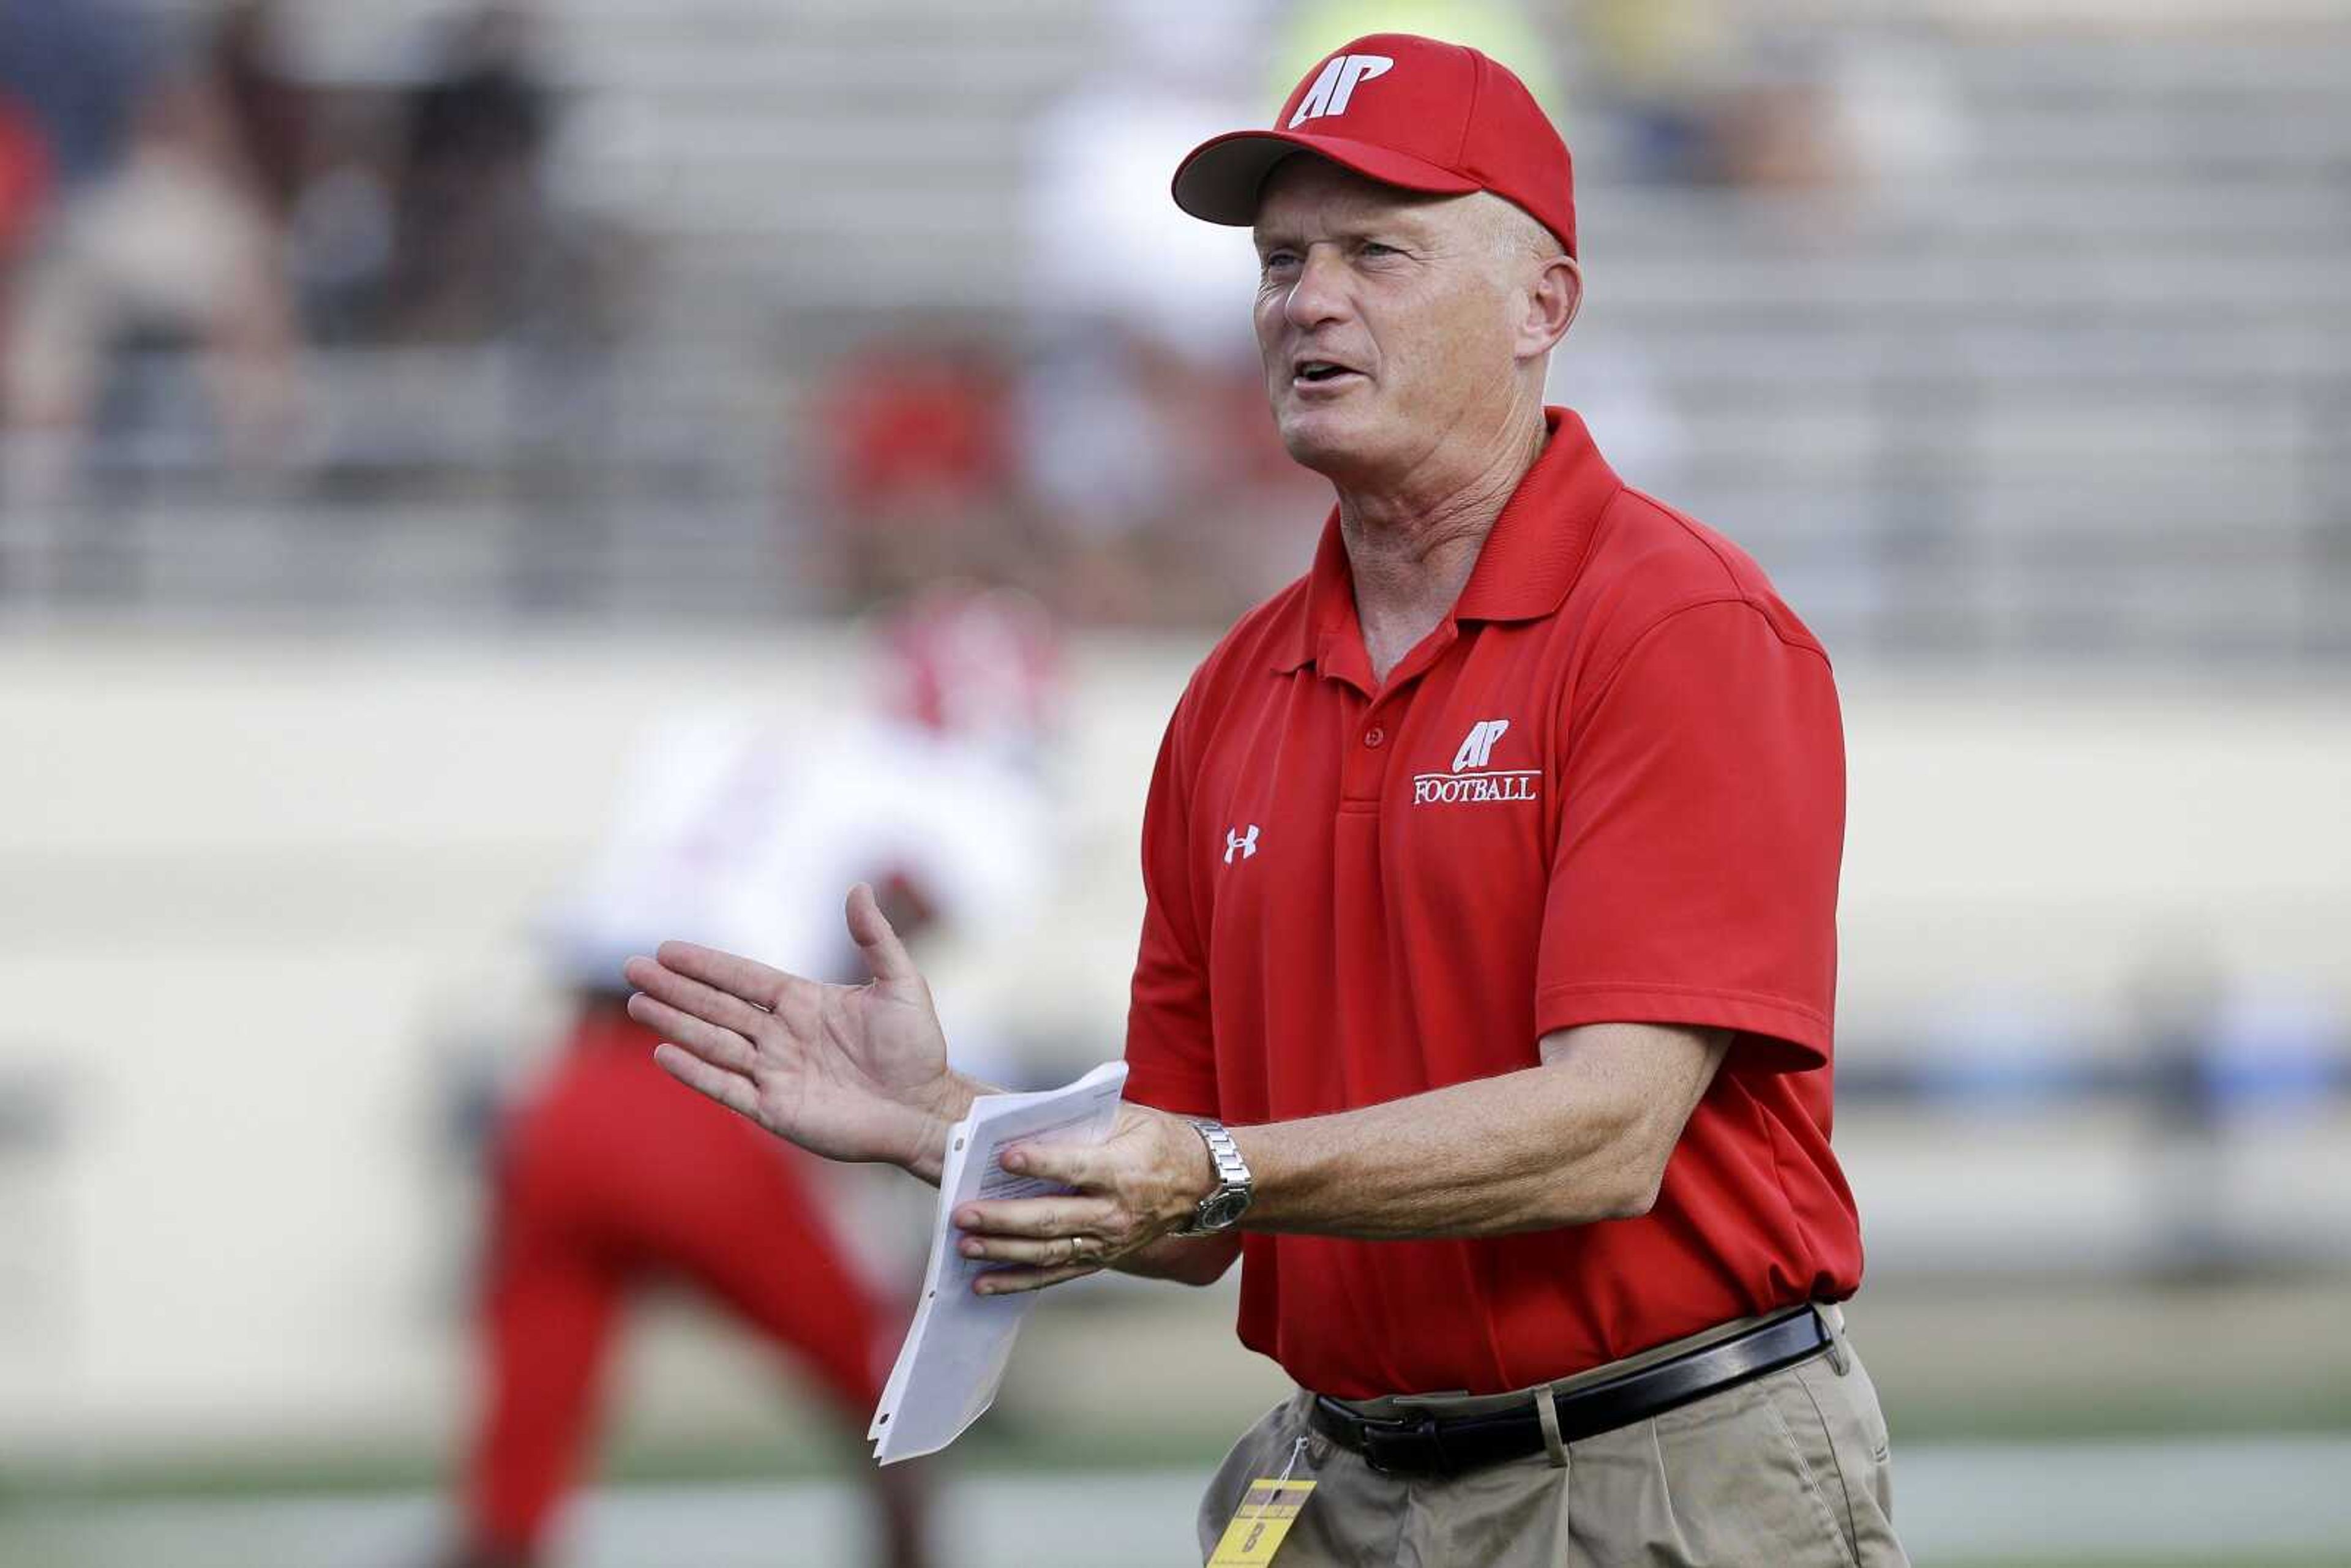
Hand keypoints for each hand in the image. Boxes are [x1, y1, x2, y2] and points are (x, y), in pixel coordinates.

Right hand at [624, 882, 970, 1179]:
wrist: (925, 1109)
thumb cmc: (918, 1048)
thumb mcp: (902, 984)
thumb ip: (876, 939)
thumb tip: (860, 887)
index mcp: (803, 1002)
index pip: (742, 978)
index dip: (705, 964)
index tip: (666, 948)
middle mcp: (781, 1035)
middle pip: (716, 1006)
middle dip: (674, 988)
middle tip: (632, 969)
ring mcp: (774, 1073)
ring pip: (713, 1042)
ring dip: (674, 1023)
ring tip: (636, 1004)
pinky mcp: (775, 1110)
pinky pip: (726, 1087)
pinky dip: (696, 1072)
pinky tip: (665, 1052)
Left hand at [951, 1103, 1217, 1293]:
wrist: (1202, 1185)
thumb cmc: (1162, 1143)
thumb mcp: (1129, 1118)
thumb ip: (1081, 1119)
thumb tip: (1027, 1118)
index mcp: (1122, 1170)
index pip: (1074, 1168)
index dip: (1039, 1163)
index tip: (1004, 1157)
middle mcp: (1114, 1213)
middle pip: (1051, 1219)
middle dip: (1003, 1219)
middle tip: (964, 1214)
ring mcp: (1107, 1242)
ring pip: (1048, 1252)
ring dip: (1003, 1251)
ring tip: (965, 1245)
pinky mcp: (1101, 1259)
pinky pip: (1055, 1275)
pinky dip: (1018, 1282)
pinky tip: (983, 1283)